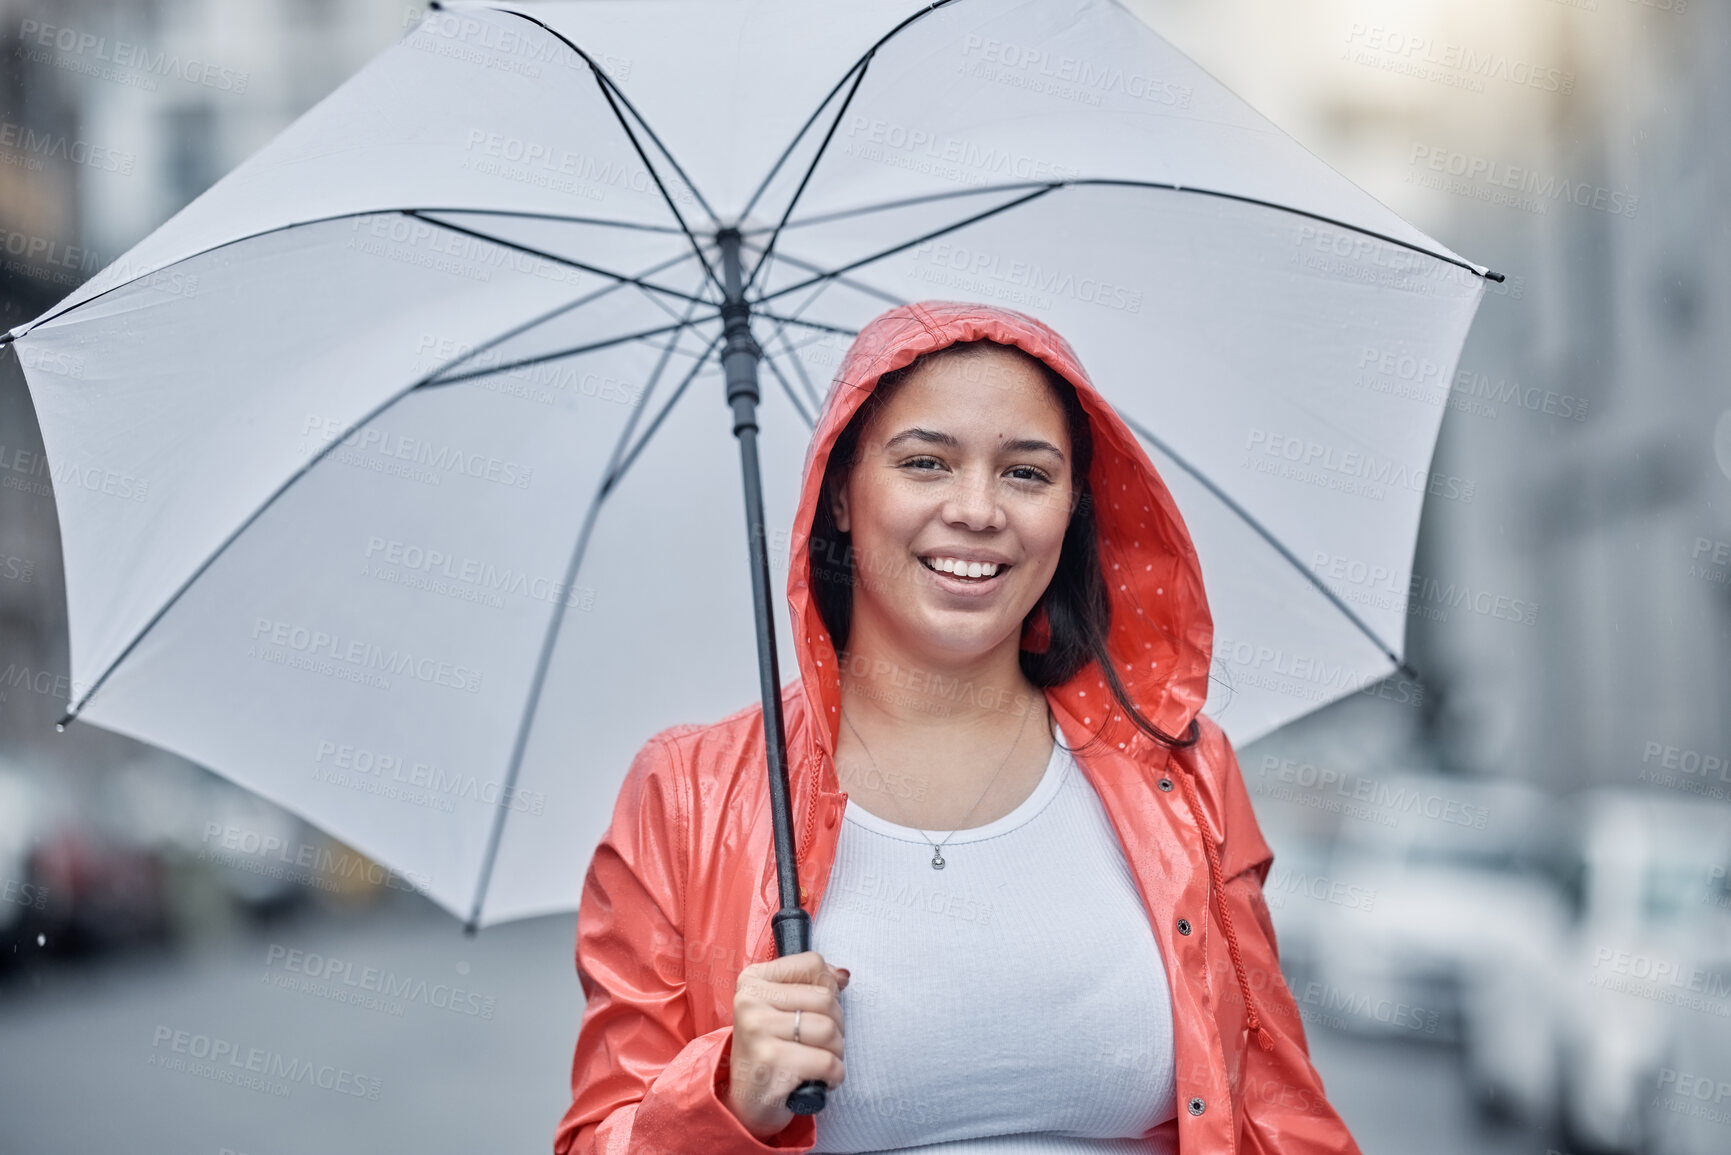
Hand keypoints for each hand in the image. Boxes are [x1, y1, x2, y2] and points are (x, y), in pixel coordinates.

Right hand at [724, 951, 848, 1140]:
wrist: (747, 1100)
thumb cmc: (771, 1049)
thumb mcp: (783, 1009)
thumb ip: (813, 985)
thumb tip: (843, 975)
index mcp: (753, 980)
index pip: (812, 964)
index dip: (828, 989)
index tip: (816, 1011)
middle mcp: (750, 1001)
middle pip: (825, 999)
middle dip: (836, 1026)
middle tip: (819, 1044)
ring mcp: (758, 1030)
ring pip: (828, 1030)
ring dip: (836, 1052)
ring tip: (819, 1061)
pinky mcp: (771, 1062)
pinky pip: (827, 1062)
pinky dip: (834, 1075)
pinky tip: (820, 1079)